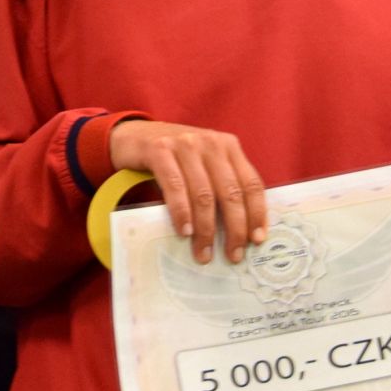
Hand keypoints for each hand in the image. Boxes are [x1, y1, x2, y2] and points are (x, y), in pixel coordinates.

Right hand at [109, 119, 267, 264]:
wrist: (133, 135)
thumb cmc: (174, 157)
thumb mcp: (204, 163)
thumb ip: (221, 183)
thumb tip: (239, 228)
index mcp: (228, 146)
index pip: (251, 183)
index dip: (257, 213)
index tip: (256, 239)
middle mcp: (210, 143)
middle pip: (231, 192)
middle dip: (234, 228)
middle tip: (233, 255)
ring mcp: (185, 145)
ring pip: (204, 194)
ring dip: (206, 229)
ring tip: (203, 253)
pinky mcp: (159, 151)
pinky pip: (175, 187)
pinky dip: (182, 213)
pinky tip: (185, 232)